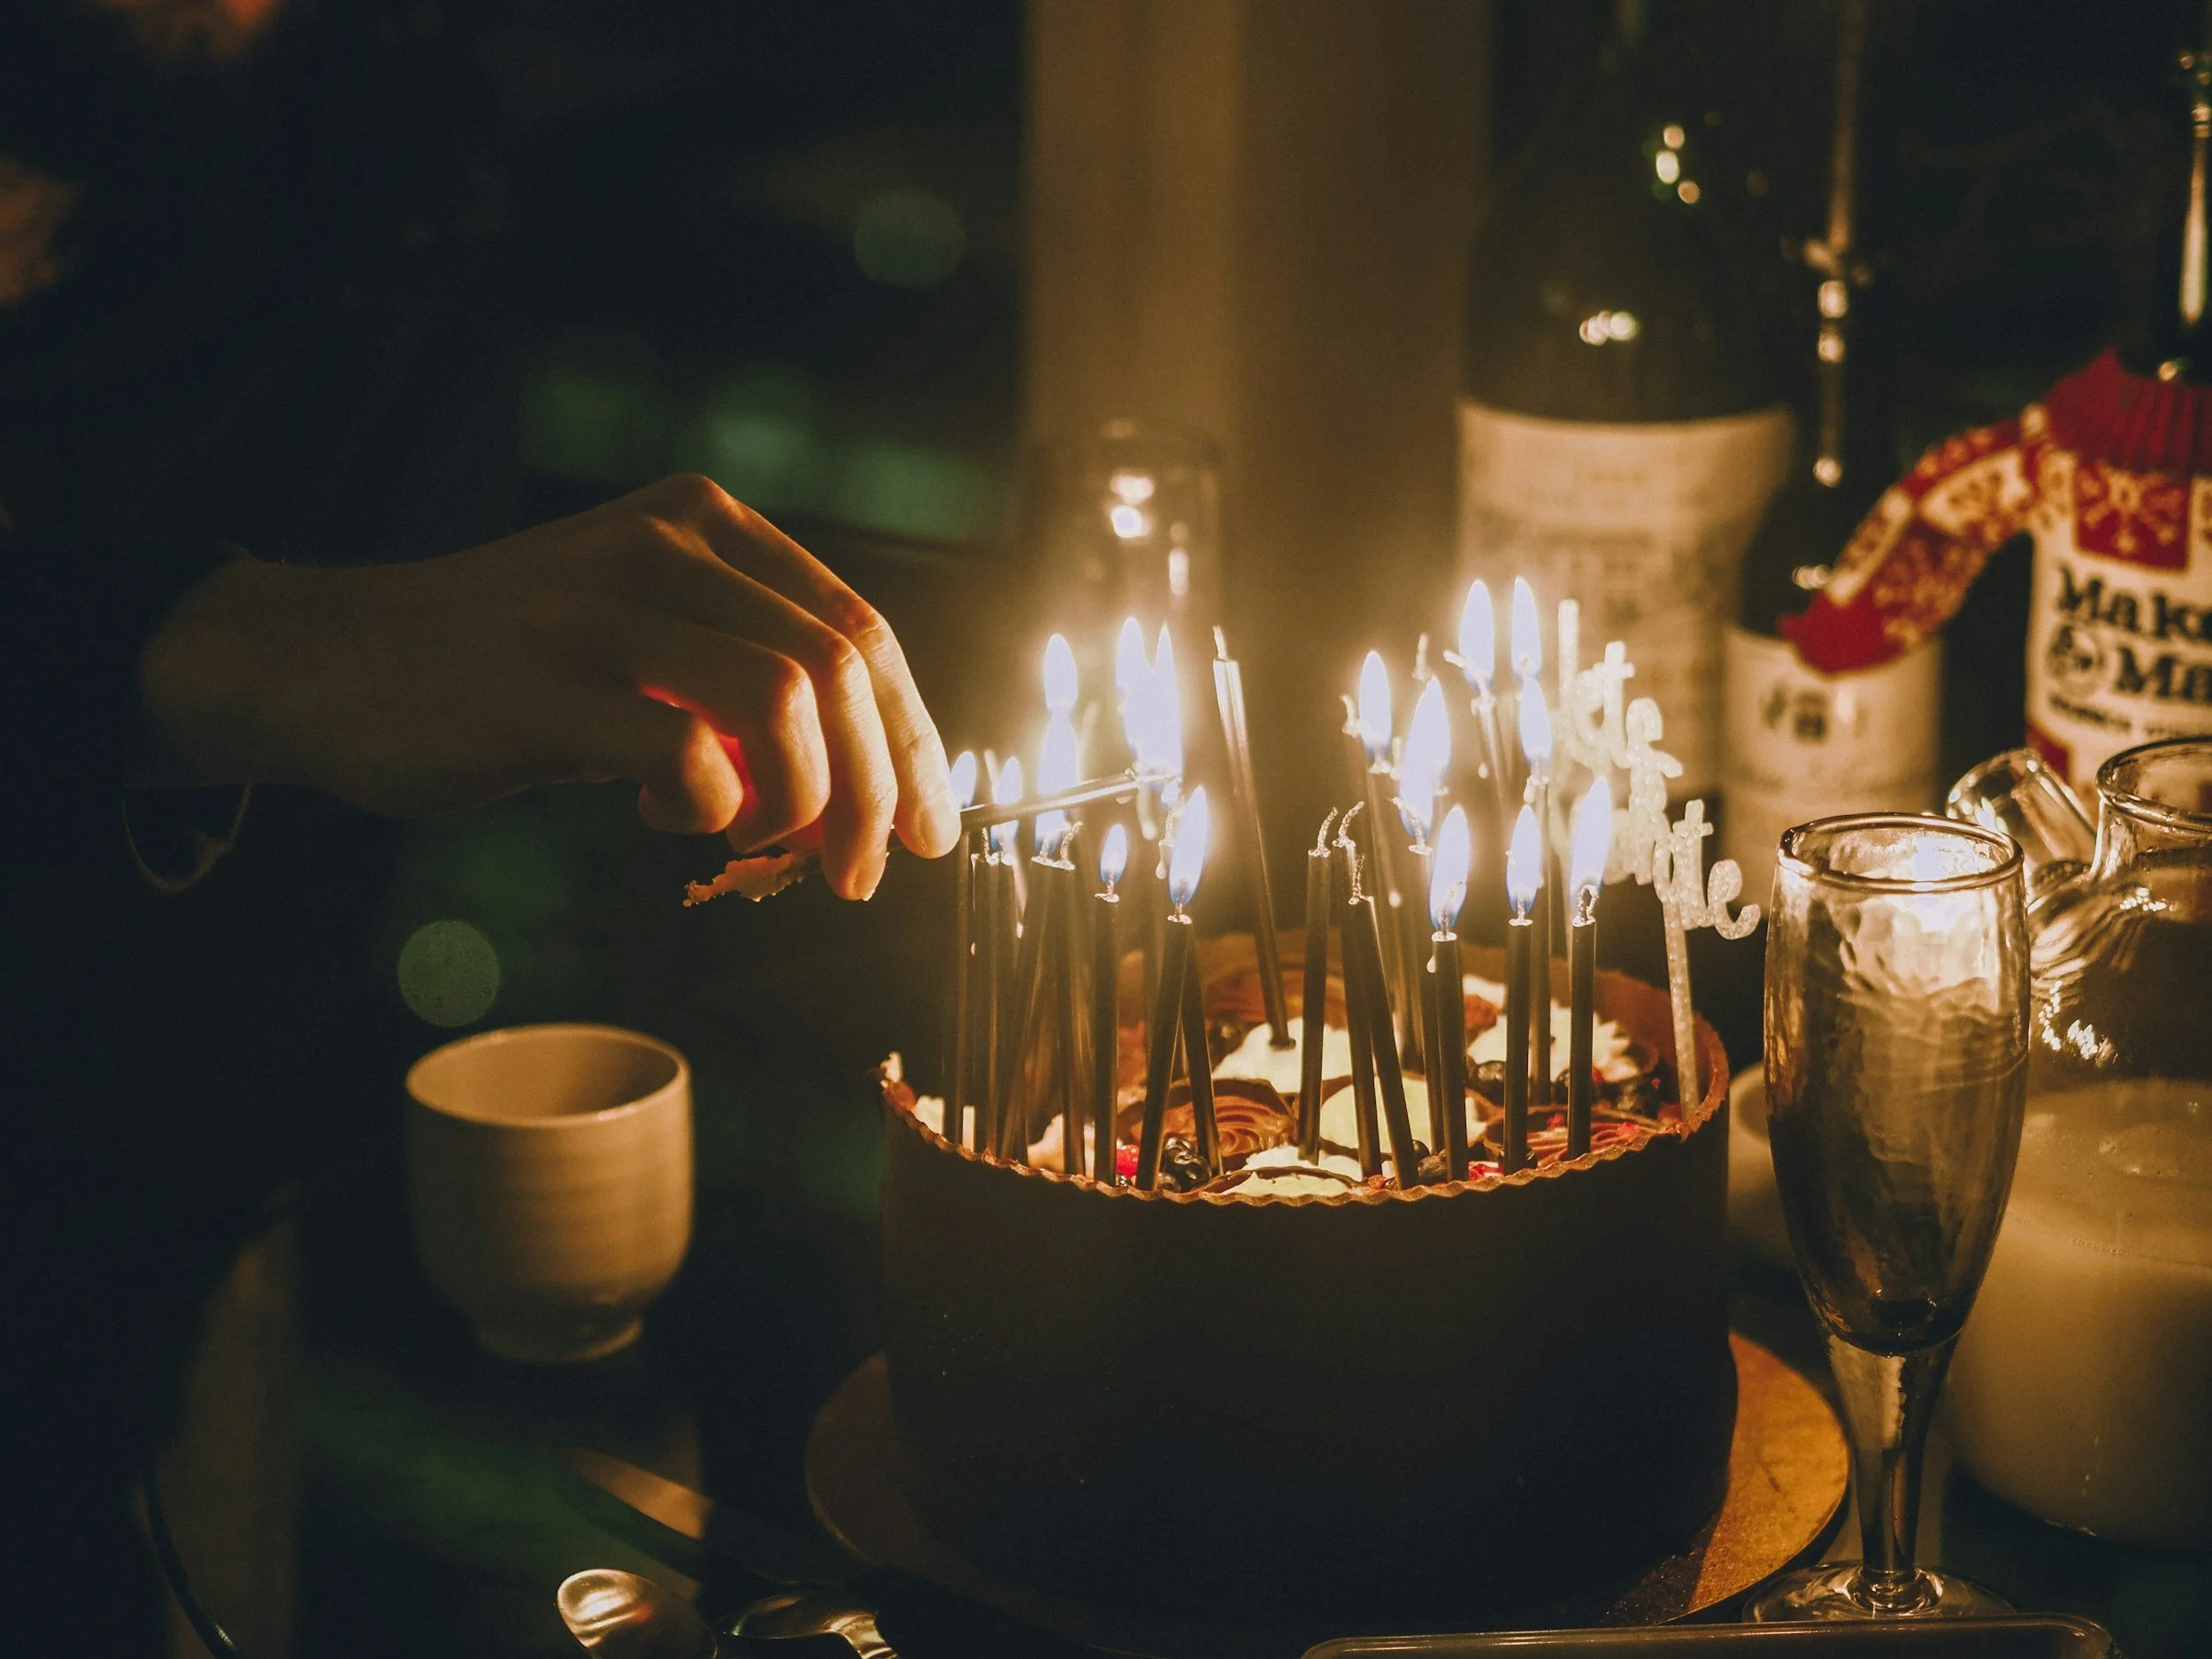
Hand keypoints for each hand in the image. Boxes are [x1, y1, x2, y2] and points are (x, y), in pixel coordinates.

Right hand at [139, 474, 959, 897]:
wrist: (330, 662)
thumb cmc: (506, 672)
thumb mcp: (642, 642)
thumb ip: (743, 686)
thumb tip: (864, 796)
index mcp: (706, 524)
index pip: (860, 630)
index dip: (913, 740)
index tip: (932, 829)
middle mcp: (669, 543)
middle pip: (842, 668)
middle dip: (878, 791)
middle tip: (860, 877)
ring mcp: (607, 604)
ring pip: (789, 700)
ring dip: (808, 803)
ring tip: (765, 851)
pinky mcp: (550, 680)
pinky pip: (689, 754)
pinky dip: (706, 808)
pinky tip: (662, 819)